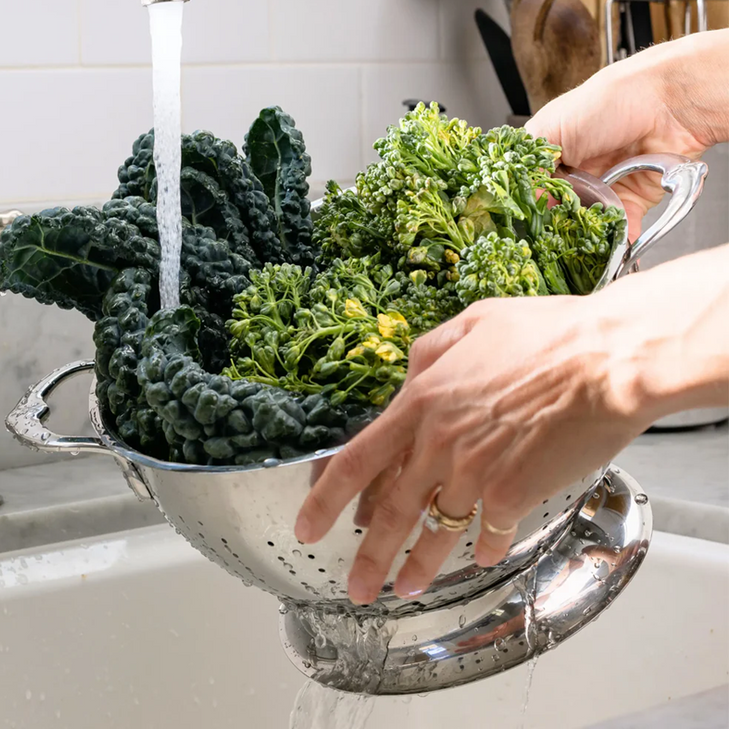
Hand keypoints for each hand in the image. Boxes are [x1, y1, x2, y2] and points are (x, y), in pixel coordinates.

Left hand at [294, 245, 728, 605]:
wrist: (606, 359)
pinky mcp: (514, 495)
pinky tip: (479, 559)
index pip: (357, 459)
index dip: (325, 498)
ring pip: (437, 530)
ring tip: (404, 590)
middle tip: (354, 587)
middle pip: (390, 511)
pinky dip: (483, 548)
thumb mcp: (471, 323)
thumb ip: (429, 352)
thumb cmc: (544, 334)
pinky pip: (491, 532)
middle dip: (368, 555)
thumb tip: (410, 376)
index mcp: (421, 401)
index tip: (307, 527)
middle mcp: (439, 445)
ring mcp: (475, 474)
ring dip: (419, 566)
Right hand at [527, 29, 728, 241]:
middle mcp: (576, 171)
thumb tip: (523, 199)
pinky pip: (619, 227)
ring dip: (584, 235)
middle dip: (555, 224)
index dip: (527, 203)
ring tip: (577, 245)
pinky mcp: (631, 200)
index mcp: (552, 151)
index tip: (524, 220)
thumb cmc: (608, 103)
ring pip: (586, 222)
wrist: (667, 104)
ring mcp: (602, 187)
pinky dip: (616, 238)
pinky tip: (610, 244)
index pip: (532, 186)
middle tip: (551, 236)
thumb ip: (531, 167)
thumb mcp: (551, 129)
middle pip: (557, 209)